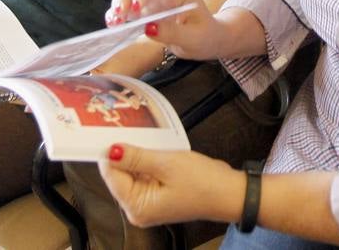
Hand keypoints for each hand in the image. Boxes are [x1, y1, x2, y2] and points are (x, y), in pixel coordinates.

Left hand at [98, 144, 242, 227]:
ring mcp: (146, 204)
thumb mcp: (166, 164)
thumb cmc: (201, 181)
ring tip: (150, 140)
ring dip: (138, 156)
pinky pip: (142, 175)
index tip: (115, 129)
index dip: (112, 151)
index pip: (111, 175)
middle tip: (135, 130)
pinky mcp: (155, 197)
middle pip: (118, 174)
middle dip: (126, 153)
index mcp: (136, 207)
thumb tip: (111, 150)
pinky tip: (156, 150)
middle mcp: (137, 210)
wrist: (228, 192)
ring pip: (130, 173)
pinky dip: (146, 162)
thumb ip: (136, 157)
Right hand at [105, 0, 220, 59]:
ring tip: (114, 23)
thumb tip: (149, 27)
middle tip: (119, 17)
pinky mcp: (145, 11)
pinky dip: (118, 14)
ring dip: (118, 5)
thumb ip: (172, 32)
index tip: (136, 7)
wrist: (206, 40)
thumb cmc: (205, 36)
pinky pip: (128, 7)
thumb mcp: (193, 37)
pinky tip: (113, 24)